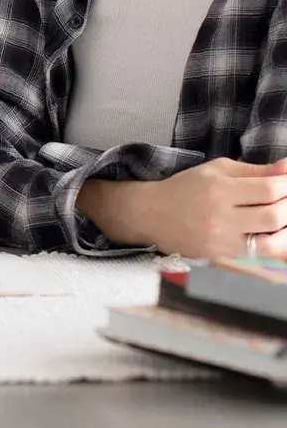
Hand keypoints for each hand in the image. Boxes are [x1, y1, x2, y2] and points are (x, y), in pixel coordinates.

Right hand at [81, 158, 286, 257]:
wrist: (154, 214)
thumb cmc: (187, 187)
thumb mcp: (217, 170)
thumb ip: (255, 170)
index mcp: (218, 188)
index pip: (268, 189)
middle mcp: (220, 216)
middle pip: (273, 216)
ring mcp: (221, 241)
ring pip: (272, 242)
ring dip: (286, 230)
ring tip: (283, 218)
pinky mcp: (222, 258)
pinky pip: (260, 257)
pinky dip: (275, 248)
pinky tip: (277, 236)